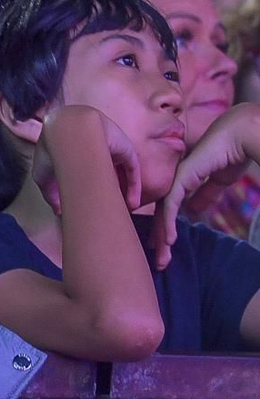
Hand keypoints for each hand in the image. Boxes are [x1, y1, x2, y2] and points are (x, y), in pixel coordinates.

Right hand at [35, 105, 139, 213]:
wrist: (67, 131)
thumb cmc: (51, 151)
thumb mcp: (43, 177)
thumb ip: (51, 195)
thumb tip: (59, 211)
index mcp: (76, 156)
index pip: (85, 178)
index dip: (87, 194)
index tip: (88, 210)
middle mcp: (95, 153)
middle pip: (106, 177)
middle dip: (108, 194)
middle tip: (109, 211)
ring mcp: (112, 152)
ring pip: (120, 175)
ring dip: (123, 192)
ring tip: (124, 211)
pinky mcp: (126, 151)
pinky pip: (133, 171)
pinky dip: (134, 187)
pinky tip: (133, 204)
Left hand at [155, 103, 259, 266]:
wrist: (239, 136)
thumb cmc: (231, 154)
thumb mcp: (218, 182)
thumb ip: (204, 196)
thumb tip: (192, 213)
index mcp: (183, 181)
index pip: (170, 210)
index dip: (166, 229)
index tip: (165, 248)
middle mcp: (176, 181)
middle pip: (163, 215)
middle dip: (161, 239)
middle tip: (160, 262)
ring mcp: (177, 180)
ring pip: (164, 214)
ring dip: (163, 237)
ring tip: (163, 258)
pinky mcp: (182, 179)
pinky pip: (171, 206)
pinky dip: (169, 224)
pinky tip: (170, 240)